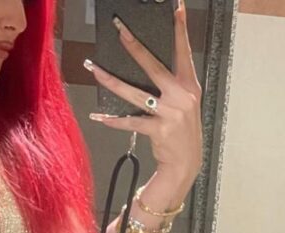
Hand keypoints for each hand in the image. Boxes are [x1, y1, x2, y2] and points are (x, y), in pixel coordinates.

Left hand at [86, 1, 202, 186]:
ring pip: (134, 93)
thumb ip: (172, 86)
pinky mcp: (158, 130)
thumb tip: (146, 67)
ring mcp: (170, 113)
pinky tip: (99, 116)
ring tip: (95, 70)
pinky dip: (113, 119)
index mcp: (189, 86)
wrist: (185, 164)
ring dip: (111, 81)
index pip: (183, 52)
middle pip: (153, 66)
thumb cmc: (181, 132)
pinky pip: (130, 121)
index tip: (176, 8)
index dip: (180, 29)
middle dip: (134, 47)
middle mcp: (181, 96)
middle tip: (120, 31)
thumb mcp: (185, 105)